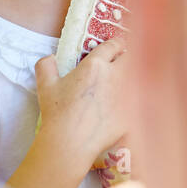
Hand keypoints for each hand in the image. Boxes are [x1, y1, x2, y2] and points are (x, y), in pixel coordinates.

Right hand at [34, 39, 128, 172]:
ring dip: (134, 79)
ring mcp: (127, 94)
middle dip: (128, 59)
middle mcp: (115, 75)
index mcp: (95, 65)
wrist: (71, 142)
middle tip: (124, 65)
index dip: (116, 45)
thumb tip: (50, 58)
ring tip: (127, 86)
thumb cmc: (58, 113)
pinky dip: (137, 101)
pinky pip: (141, 101)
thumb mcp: (46, 85)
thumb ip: (46, 65)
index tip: (117, 47)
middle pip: (132, 58)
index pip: (113, 45)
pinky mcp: (134, 112)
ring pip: (139, 78)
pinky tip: (129, 107)